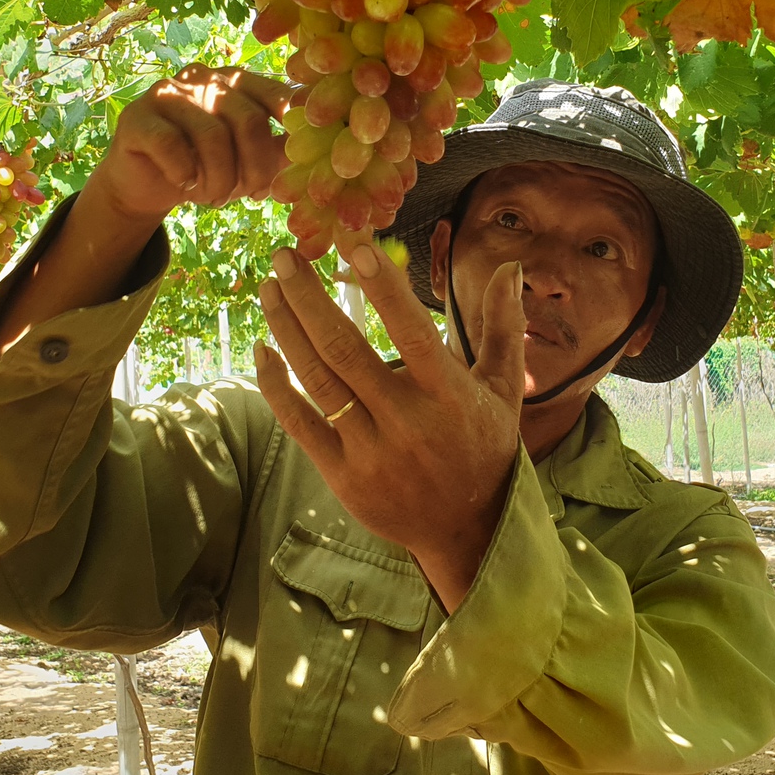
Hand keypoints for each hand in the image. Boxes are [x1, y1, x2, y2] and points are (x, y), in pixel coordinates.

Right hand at [81, 64, 291, 224]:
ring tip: (216, 197)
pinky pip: (171, 145)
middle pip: (247, 120)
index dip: (291, 123)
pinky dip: (185, 173)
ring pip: (211, 135)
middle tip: (252, 195)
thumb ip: (281, 152)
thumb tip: (321, 153)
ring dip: (220, 178)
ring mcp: (167, 94)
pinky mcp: (137, 117)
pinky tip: (186, 185)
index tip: (300, 153)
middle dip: (256, 168)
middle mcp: (203, 79)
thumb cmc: (207, 168)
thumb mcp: (249, 161)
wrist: (147, 184)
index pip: (273, 93)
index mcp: (235, 82)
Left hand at [253, 239, 525, 609]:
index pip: (411, 331)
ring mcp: (371, 451)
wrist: (466, 529)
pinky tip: (263, 349)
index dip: (382, 288)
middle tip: (285, 254)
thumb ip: (503, 325)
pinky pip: (300, 424)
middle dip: (309, 297)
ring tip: (269, 287)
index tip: (353, 245)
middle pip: (346, 349)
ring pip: (318, 380)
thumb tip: (511, 266)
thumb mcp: (504, 388)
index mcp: (449, 395)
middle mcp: (408, 422)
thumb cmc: (485, 447)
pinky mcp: (343, 475)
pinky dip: (276, 386)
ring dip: (287, 328)